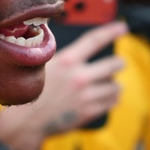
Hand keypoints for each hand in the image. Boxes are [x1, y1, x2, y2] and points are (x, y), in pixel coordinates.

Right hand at [0, 22, 125, 149]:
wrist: (26, 121)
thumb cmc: (34, 90)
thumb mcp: (43, 65)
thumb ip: (60, 53)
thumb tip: (69, 36)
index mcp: (67, 61)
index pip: (94, 40)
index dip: (111, 31)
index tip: (122, 28)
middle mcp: (79, 77)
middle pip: (112, 65)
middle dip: (118, 63)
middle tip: (119, 63)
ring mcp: (85, 96)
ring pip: (115, 85)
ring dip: (114, 83)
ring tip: (110, 83)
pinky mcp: (88, 112)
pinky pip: (112, 102)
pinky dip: (112, 98)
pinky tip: (108, 96)